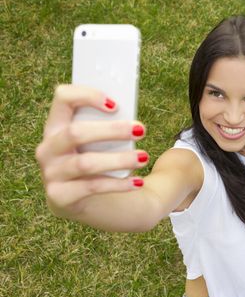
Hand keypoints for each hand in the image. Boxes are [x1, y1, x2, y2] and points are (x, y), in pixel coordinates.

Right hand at [35, 84, 148, 215]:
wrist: (85, 201)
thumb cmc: (97, 160)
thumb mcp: (99, 143)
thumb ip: (110, 128)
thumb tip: (137, 126)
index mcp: (56, 126)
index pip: (63, 98)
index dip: (87, 96)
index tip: (116, 105)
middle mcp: (48, 148)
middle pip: (76, 132)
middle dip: (112, 130)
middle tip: (141, 130)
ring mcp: (51, 173)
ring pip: (85, 163)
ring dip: (119, 159)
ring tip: (144, 157)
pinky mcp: (60, 196)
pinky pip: (92, 187)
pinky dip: (118, 184)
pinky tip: (138, 182)